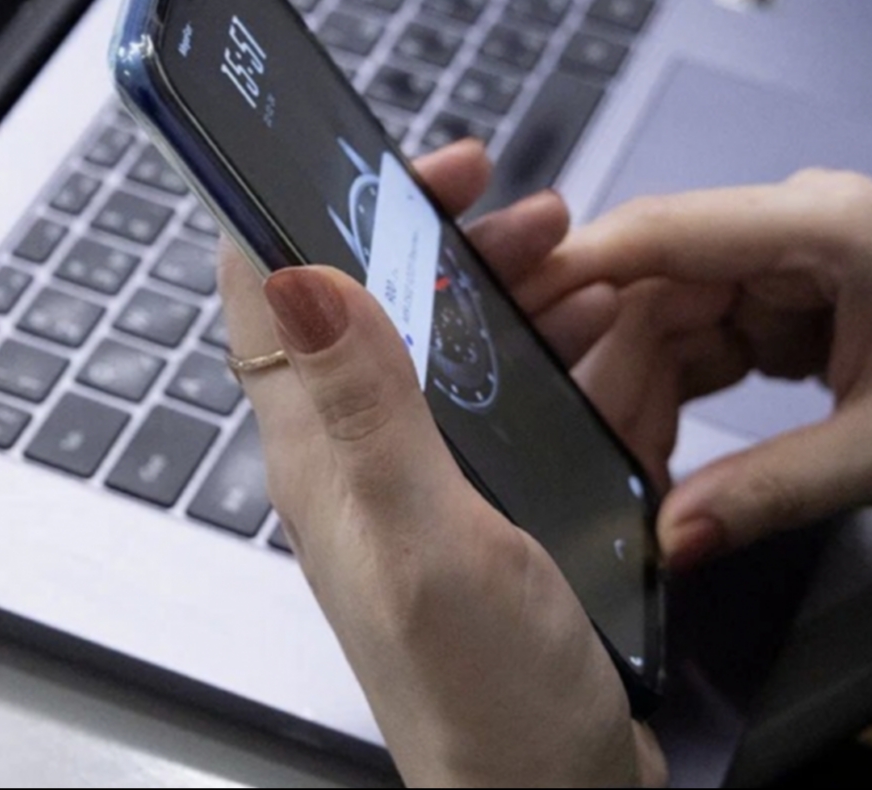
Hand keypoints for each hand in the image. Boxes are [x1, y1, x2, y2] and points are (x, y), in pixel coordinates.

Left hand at [218, 142, 664, 788]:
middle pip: (371, 303)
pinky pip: (493, 399)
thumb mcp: (428, 543)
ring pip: (440, 344)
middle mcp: (358, 461)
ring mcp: (418, 483)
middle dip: (445, 237)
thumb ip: (366, 412)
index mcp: (322, 456)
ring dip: (503, 289)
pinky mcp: (474, 508)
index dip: (324, 207)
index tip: (410, 168)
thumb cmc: (486, 703)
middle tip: (528, 213)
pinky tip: (597, 347)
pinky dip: (542, 354)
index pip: (273, 294)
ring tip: (581, 266)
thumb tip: (297, 275)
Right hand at [523, 170, 871, 570]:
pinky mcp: (796, 296)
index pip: (670, 231)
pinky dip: (684, 392)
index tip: (501, 316)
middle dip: (611, 370)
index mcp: (826, 226)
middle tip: (573, 456)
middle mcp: (797, 225)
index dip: (577, 269)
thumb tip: (671, 542)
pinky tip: (662, 450)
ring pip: (676, 315)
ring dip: (644, 390)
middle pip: (660, 284)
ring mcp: (794, 259)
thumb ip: (774, 490)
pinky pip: (713, 337)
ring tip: (619, 470)